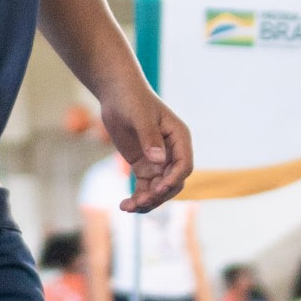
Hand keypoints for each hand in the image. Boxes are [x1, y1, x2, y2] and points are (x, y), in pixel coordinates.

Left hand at [100, 77, 192, 212]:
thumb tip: (158, 160)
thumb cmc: (132, 98)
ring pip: (158, 190)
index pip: (184, 165)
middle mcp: (172, 152)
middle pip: (173, 182)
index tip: (157, 189)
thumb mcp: (140, 116)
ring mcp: (158, 161)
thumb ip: (150, 137)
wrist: (116, 93)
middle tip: (140, 202)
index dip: (173, 179)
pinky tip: (124, 206)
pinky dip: (137, 198)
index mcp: (179, 138)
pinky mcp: (143, 166)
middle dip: (158, 195)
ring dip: (147, 201)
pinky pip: (144, 188)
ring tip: (128, 207)